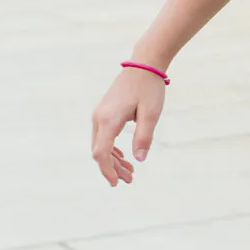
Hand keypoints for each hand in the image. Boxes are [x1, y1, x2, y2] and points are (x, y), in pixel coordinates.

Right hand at [90, 68, 166, 185]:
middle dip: (112, 168)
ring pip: (101, 144)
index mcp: (108, 120)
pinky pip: (103, 136)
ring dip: (113, 160)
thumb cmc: (148, 89)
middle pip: (100, 151)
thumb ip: (143, 138)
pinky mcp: (104, 113)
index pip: (101, 152)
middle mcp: (99, 118)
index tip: (117, 183)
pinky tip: (123, 157)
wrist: (143, 66)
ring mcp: (100, 115)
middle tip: (130, 180)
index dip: (108, 170)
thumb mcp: (150, 115)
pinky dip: (112, 149)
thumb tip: (139, 160)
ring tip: (130, 172)